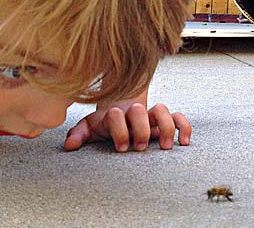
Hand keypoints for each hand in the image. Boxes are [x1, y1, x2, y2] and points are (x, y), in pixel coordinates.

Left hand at [64, 101, 191, 151]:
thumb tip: (69, 146)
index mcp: (114, 115)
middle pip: (139, 111)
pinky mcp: (164, 120)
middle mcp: (133, 112)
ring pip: (162, 110)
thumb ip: (79, 134)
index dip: (119, 130)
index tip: (121, 147)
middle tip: (139, 147)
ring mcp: (150, 115)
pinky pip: (178, 117)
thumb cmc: (105, 123)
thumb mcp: (90, 128)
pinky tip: (184, 142)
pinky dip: (184, 127)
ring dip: (164, 127)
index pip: (116, 115)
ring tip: (164, 147)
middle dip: (140, 129)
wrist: (120, 107)